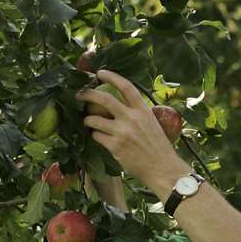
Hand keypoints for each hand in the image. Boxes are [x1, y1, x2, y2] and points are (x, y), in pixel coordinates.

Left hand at [77, 70, 186, 196]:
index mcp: (143, 110)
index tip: (100, 73)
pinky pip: (97, 136)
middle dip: (88, 94)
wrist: (162, 168)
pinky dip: (95, 136)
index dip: (111, 77)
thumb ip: (137, 113)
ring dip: (88, 119)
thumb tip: (120, 104)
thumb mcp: (152, 124)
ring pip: (94, 119)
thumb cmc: (158, 147)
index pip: (126, 87)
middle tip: (79, 94)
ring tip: (87, 121)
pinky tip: (99, 138)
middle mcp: (132, 119)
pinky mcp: (115, 146)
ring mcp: (122, 132)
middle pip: (104, 99)